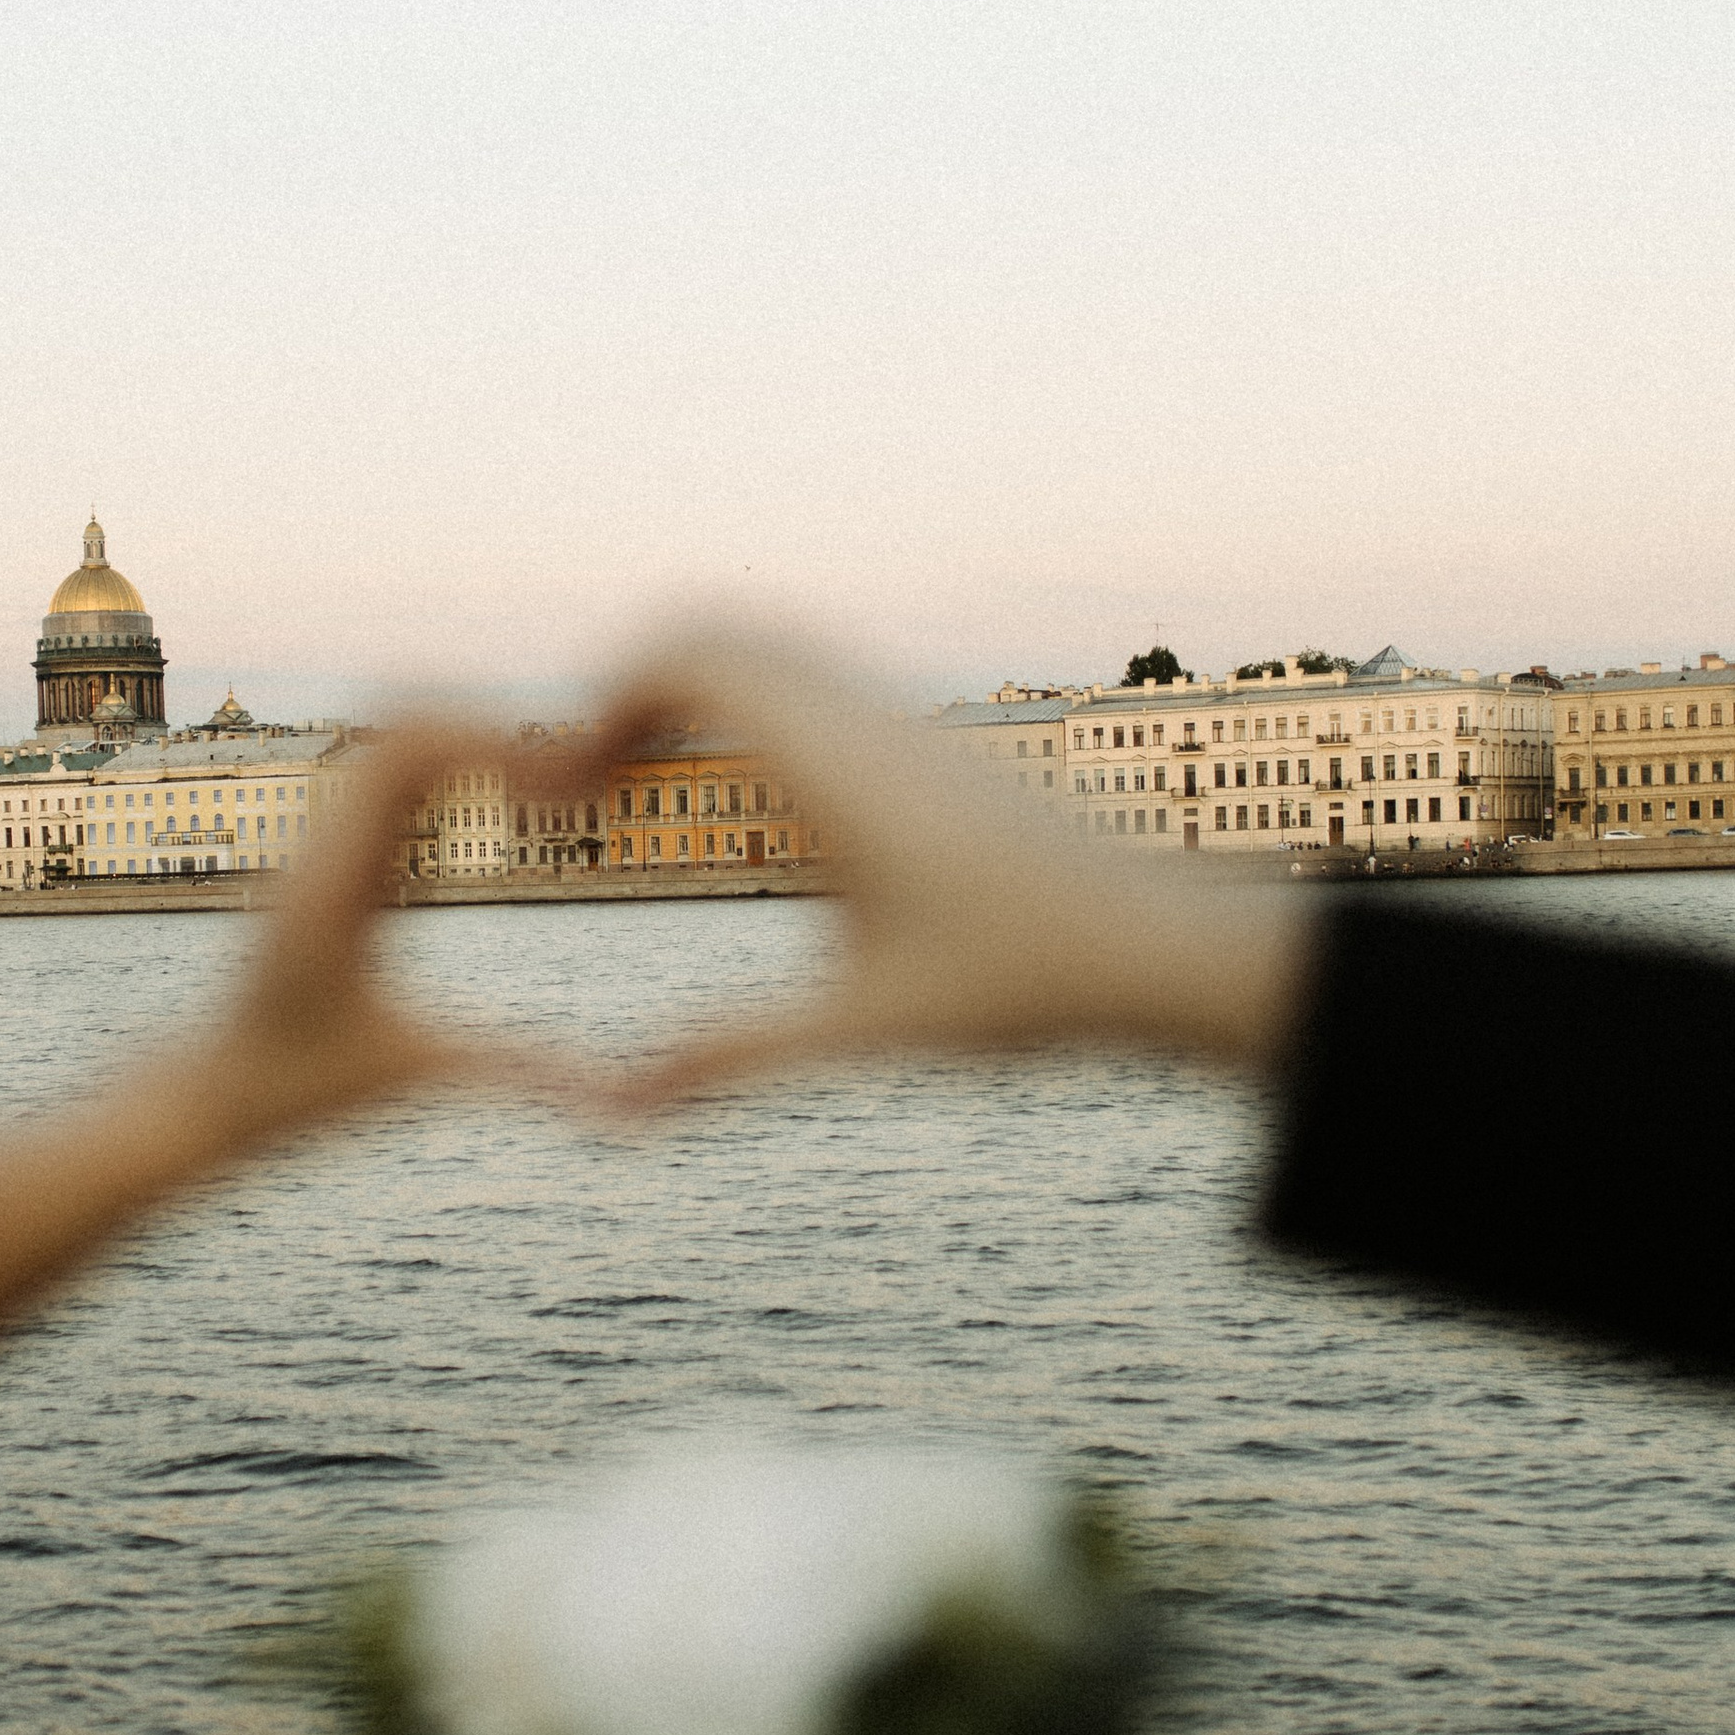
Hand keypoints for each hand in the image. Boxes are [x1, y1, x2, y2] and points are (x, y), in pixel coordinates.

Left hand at [194, 719, 562, 1145]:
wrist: (206, 1095)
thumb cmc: (295, 1091)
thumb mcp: (415, 1071)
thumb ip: (515, 1074)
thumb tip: (616, 1104)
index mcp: (334, 881)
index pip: (404, 757)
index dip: (489, 744)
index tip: (557, 785)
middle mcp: (320, 846)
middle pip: (401, 723)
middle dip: (488, 727)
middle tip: (564, 772)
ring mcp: (319, 845)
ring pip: (389, 742)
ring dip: (467, 738)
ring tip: (545, 780)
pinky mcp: (327, 858)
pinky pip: (383, 777)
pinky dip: (446, 765)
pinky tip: (499, 800)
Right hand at [520, 630, 1312, 1104]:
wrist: (1169, 948)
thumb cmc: (1029, 984)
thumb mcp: (864, 1030)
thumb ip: (732, 1058)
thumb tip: (614, 1106)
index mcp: (836, 763)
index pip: (692, 653)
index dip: (600, 699)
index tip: (564, 789)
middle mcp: (869, 718)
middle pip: (721, 628)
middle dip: (630, 683)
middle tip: (584, 780)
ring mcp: (907, 723)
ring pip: (776, 646)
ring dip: (694, 690)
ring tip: (643, 785)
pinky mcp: (935, 747)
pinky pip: (822, 681)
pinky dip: (753, 705)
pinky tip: (748, 806)